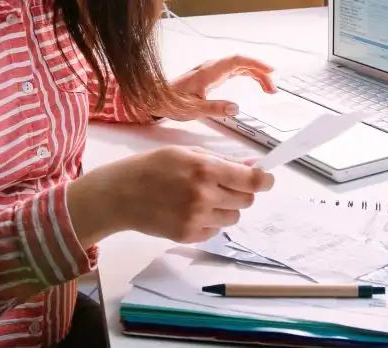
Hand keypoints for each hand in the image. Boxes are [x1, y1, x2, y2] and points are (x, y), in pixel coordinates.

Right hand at [71, 146, 274, 244]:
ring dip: (225, 208)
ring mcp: (196, 218)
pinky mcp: (189, 235)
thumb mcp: (186, 152)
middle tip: (225, 186)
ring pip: (233, 218)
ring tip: (201, 198)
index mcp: (205, 168)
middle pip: (246, 200)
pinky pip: (215, 231)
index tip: (268, 179)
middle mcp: (204, 195)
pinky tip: (189, 211)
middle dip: (241, 192)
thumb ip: (220, 160)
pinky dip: (209, 222)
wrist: (120, 194)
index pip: (252, 180)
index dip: (265, 180)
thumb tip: (251, 165)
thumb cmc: (151, 167)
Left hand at [155, 54, 277, 120]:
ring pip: (240, 67)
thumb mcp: (193, 109)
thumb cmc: (171, 102)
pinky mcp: (212, 76)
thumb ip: (214, 108)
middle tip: (273, 89)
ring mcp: (212, 71)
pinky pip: (234, 71)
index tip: (269, 71)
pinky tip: (254, 82)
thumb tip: (235, 108)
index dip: (255, 64)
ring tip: (269, 88)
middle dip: (260, 72)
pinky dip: (247, 75)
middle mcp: (212, 68)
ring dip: (255, 74)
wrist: (156, 98)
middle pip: (242, 63)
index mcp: (209, 72)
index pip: (237, 61)